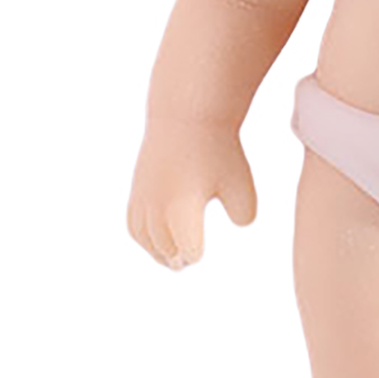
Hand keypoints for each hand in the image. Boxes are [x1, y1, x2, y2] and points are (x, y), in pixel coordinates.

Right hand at [126, 121, 257, 269]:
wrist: (187, 115)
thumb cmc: (219, 150)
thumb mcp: (242, 182)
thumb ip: (244, 213)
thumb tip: (239, 224)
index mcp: (183, 206)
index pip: (188, 249)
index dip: (195, 251)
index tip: (200, 250)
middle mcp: (159, 205)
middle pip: (165, 248)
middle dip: (176, 257)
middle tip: (186, 261)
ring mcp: (144, 198)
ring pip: (146, 239)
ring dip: (158, 252)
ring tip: (173, 259)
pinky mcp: (137, 189)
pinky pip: (134, 225)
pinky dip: (144, 238)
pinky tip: (156, 241)